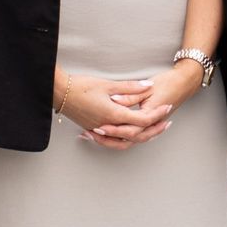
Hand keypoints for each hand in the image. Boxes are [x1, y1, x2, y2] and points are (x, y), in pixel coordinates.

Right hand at [57, 72, 173, 150]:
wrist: (58, 93)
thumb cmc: (82, 86)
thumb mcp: (108, 84)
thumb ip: (130, 87)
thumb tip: (149, 87)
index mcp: (114, 115)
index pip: (142, 119)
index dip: (157, 114)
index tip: (168, 108)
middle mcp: (108, 126)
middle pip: (137, 135)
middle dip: (154, 130)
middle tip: (166, 123)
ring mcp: (100, 130)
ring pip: (124, 141)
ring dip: (140, 137)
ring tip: (152, 130)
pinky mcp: (93, 129)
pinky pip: (112, 141)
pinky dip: (123, 139)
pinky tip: (128, 134)